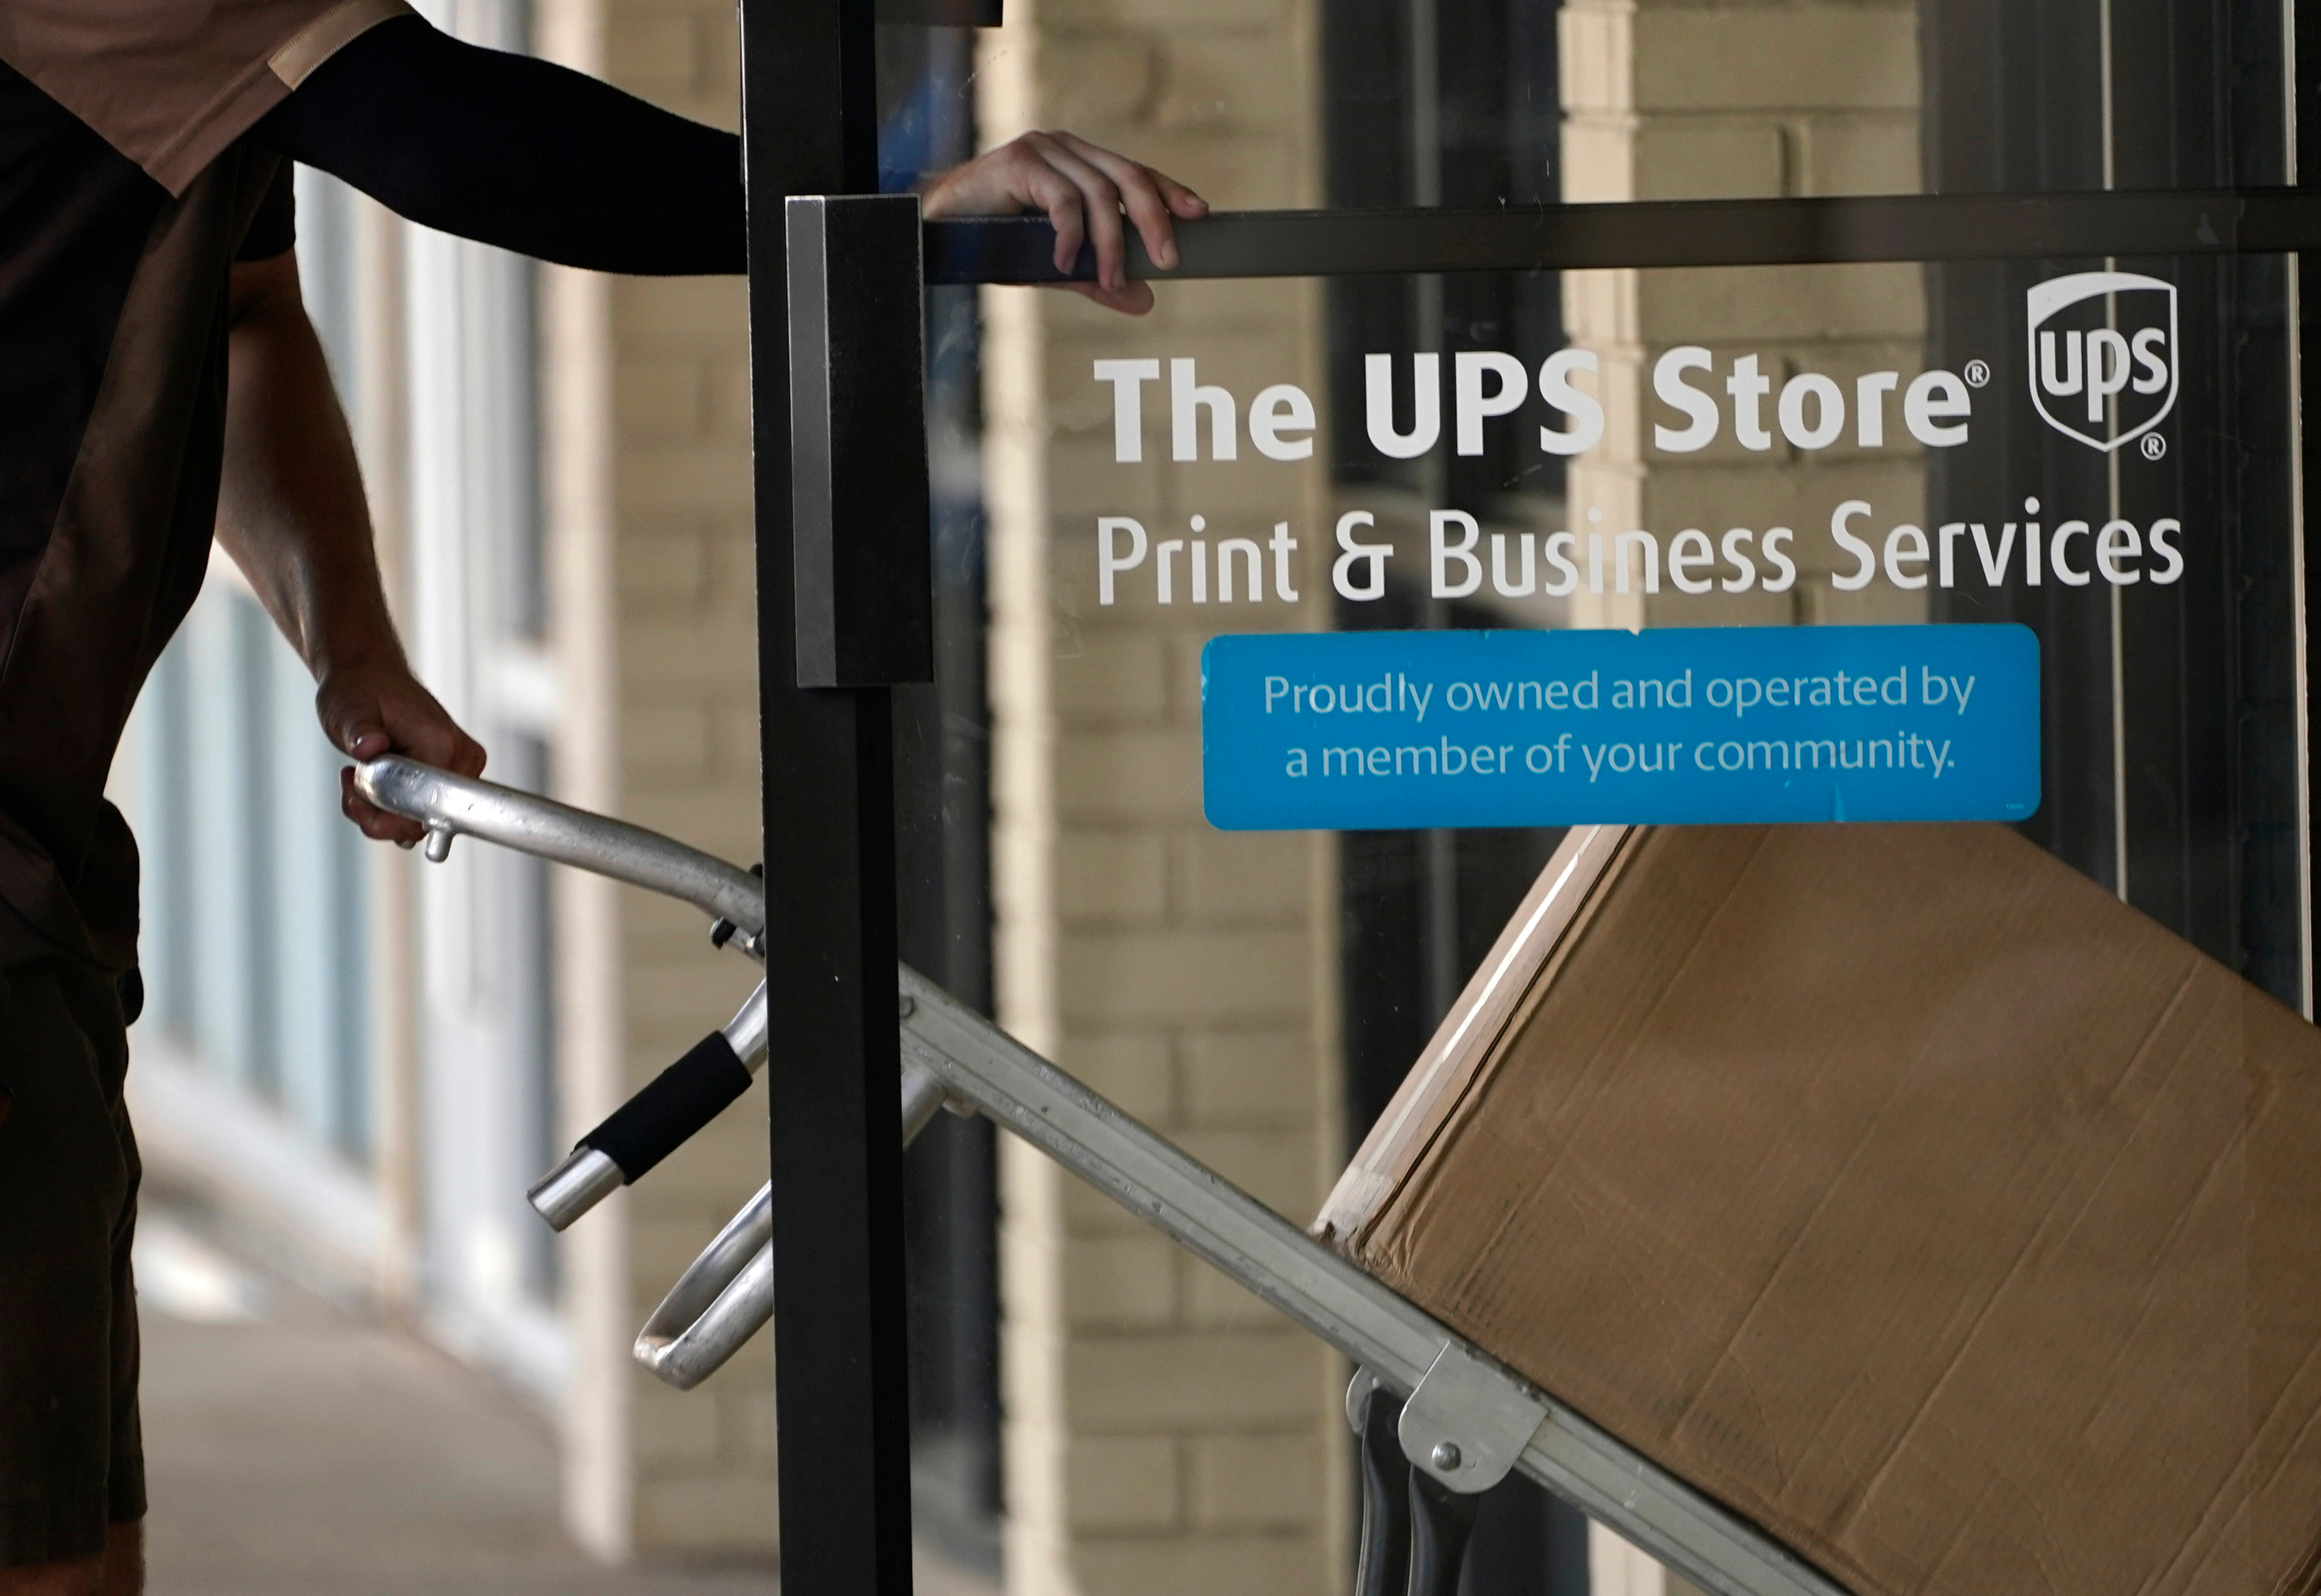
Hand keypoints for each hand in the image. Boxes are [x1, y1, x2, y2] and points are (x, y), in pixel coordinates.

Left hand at [317, 656, 485, 844]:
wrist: (368, 673)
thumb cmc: (358, 689)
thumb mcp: (349, 711)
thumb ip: (360, 732)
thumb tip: (369, 747)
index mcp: (444, 747)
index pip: (423, 812)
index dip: (384, 815)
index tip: (355, 789)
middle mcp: (462, 760)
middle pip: (424, 822)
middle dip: (379, 815)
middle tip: (351, 784)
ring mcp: (462, 767)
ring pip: (421, 820)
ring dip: (381, 811)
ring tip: (356, 778)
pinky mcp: (452, 772)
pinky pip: (423, 809)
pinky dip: (391, 806)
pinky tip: (370, 783)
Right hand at [921, 131, 1207, 314]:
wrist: (937, 233)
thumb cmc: (995, 242)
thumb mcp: (1057, 264)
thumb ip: (1099, 278)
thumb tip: (1144, 301)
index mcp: (1080, 163)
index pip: (1135, 173)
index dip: (1168, 192)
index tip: (1198, 215)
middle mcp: (1065, 149)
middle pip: (1127, 178)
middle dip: (1154, 220)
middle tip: (1167, 260)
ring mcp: (1042, 150)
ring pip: (1099, 193)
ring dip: (1110, 243)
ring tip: (1110, 280)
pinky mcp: (1018, 161)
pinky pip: (1062, 199)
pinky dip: (1070, 235)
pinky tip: (1064, 262)